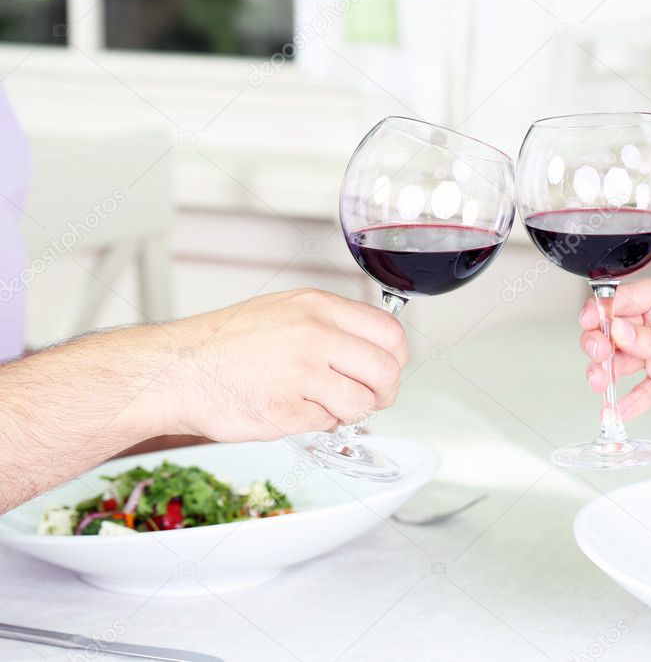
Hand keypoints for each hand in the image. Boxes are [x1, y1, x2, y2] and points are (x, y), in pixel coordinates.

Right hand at [164, 289, 406, 441]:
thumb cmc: (225, 344)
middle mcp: (314, 335)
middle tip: (371, 399)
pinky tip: (290, 409)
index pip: (389, 332)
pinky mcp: (287, 410)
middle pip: (385, 371)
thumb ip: (331, 326)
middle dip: (385, 392)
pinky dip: (316, 423)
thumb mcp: (284, 311)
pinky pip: (326, 424)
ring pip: (361, 403)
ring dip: (350, 412)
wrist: (175, 370)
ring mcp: (301, 373)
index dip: (395, 359)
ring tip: (323, 404)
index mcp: (317, 306)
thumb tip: (375, 350)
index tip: (387, 369)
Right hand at [579, 276, 650, 419]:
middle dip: (599, 342)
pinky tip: (615, 410)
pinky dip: (625, 403)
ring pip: (619, 363)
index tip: (591, 322)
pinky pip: (637, 394)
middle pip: (613, 332)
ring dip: (605, 373)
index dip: (603, 310)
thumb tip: (618, 332)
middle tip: (598, 353)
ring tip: (600, 382)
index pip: (624, 299)